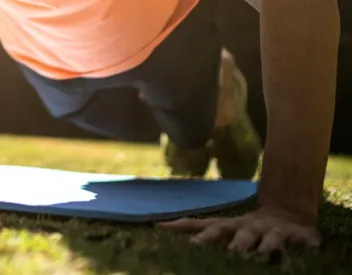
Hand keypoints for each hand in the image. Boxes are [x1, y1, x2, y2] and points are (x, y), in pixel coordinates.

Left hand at [159, 206, 321, 253]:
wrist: (285, 215)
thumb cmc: (245, 227)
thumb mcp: (220, 227)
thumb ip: (194, 227)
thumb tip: (159, 225)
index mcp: (231, 227)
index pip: (210, 229)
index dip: (199, 236)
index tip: (187, 243)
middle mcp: (250, 228)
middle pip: (240, 236)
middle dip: (234, 244)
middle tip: (231, 253)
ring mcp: (273, 232)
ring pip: (269, 241)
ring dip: (266, 247)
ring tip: (262, 255)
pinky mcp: (298, 236)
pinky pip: (303, 241)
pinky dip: (306, 244)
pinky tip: (311, 248)